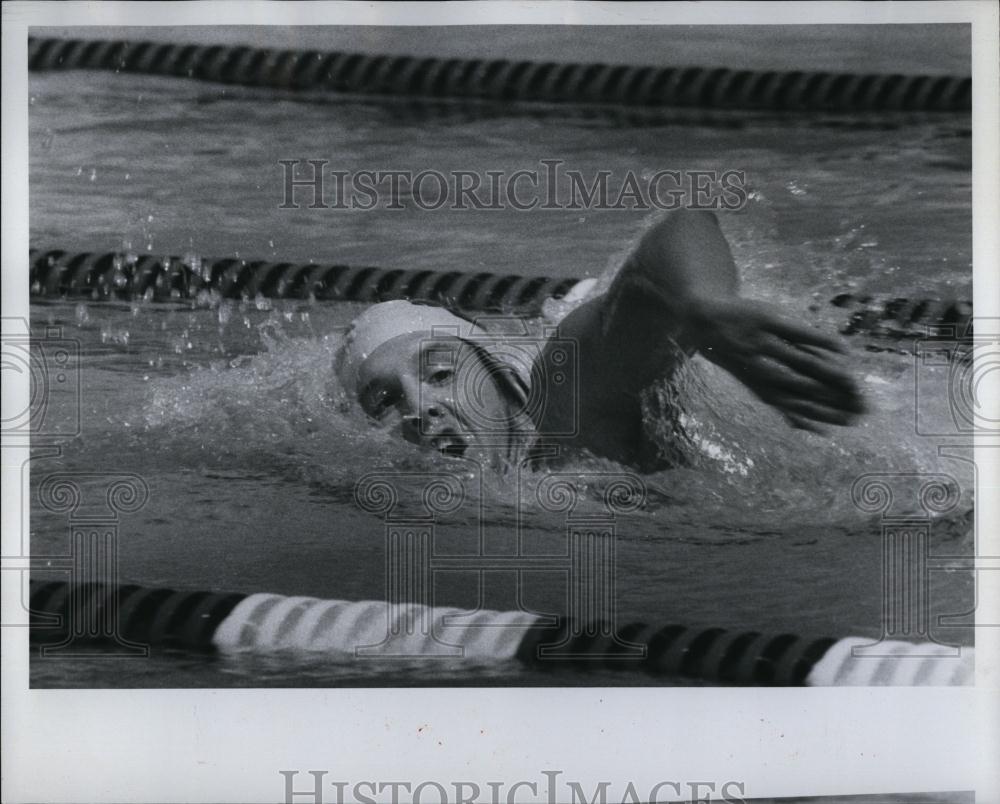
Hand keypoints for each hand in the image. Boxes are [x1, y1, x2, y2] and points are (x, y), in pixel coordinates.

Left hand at [688, 297, 865, 431]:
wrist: (704, 319)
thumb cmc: (737, 354)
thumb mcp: (752, 381)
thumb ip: (781, 403)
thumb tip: (809, 429)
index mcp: (759, 386)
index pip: (796, 405)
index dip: (824, 415)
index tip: (850, 422)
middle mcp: (760, 367)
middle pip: (802, 386)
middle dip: (832, 399)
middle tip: (860, 407)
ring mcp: (763, 343)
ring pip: (802, 361)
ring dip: (830, 372)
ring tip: (854, 383)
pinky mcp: (768, 319)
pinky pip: (799, 332)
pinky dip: (823, 340)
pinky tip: (844, 350)